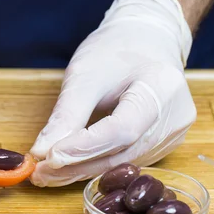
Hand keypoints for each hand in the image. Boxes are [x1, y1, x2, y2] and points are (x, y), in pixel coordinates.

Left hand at [30, 0, 196, 186]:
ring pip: (122, 163)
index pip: (121, 130)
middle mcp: (175, 118)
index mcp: (162, 88)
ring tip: (47, 173)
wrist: (146, 40)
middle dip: (77, 165)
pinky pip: (126, 161)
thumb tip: (41, 152)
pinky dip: (96, 166)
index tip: (48, 157)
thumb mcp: (85, 75)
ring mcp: (172, 135)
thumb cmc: (115, 51)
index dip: (84, 147)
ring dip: (82, 171)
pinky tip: (70, 167)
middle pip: (122, 152)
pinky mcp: (164, 145)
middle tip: (39, 173)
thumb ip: (66, 115)